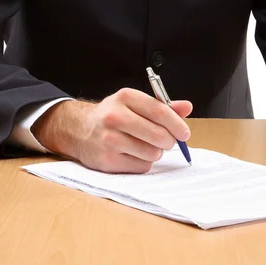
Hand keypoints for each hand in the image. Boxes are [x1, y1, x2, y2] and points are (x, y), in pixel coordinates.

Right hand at [32, 88, 192, 172]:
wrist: (79, 129)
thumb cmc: (113, 116)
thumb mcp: (134, 104)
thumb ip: (162, 106)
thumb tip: (187, 107)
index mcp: (126, 98)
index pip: (160, 112)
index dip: (177, 125)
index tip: (185, 133)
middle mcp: (115, 117)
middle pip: (158, 135)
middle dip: (169, 141)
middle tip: (167, 142)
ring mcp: (109, 139)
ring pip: (152, 153)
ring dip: (155, 153)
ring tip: (145, 147)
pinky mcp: (107, 160)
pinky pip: (141, 166)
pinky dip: (143, 163)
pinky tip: (133, 155)